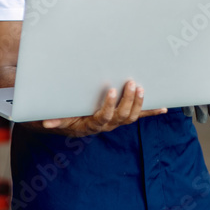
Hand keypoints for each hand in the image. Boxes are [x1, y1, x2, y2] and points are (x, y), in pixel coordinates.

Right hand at [38, 81, 166, 137]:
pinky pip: (139, 116)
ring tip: (142, 88)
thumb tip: (46, 123)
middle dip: (128, 100)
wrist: (74, 125)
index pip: (104, 116)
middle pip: (122, 116)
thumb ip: (55, 120)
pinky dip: (151, 112)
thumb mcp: (60, 117)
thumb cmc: (67, 117)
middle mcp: (108, 125)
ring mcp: (117, 122)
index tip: (110, 90)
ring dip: (139, 104)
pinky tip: (163, 108)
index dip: (108, 105)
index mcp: (93, 124)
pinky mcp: (123, 118)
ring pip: (132, 117)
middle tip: (131, 84)